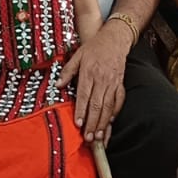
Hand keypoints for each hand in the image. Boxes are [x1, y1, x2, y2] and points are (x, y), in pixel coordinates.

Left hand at [64, 20, 129, 142]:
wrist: (114, 39)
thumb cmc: (94, 48)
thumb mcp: (77, 55)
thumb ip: (67, 71)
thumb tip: (57, 85)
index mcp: (89, 72)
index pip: (85, 95)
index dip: (82, 111)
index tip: (79, 124)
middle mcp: (102, 79)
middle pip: (97, 105)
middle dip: (93, 123)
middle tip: (89, 138)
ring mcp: (113, 83)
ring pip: (109, 106)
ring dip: (104, 122)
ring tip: (99, 136)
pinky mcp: (120, 84)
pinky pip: (119, 101)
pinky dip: (115, 112)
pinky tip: (110, 122)